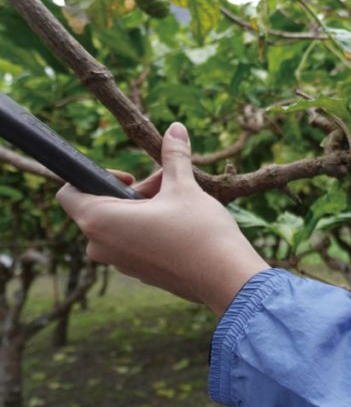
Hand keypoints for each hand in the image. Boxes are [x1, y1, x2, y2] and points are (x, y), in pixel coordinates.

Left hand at [57, 123, 269, 315]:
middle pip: (102, 207)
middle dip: (133, 190)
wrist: (225, 278)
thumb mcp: (184, 187)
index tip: (131, 176)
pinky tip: (183, 225)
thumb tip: (175, 128)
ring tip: (180, 201)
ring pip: (120, 226)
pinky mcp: (140, 274)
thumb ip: (174, 157)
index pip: (69, 193)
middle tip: (167, 183)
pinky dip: (151, 229)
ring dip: (144, 208)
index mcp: (100, 221)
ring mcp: (120, 264)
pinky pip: (134, 244)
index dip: (97, 177)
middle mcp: (101, 246)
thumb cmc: (199, 232)